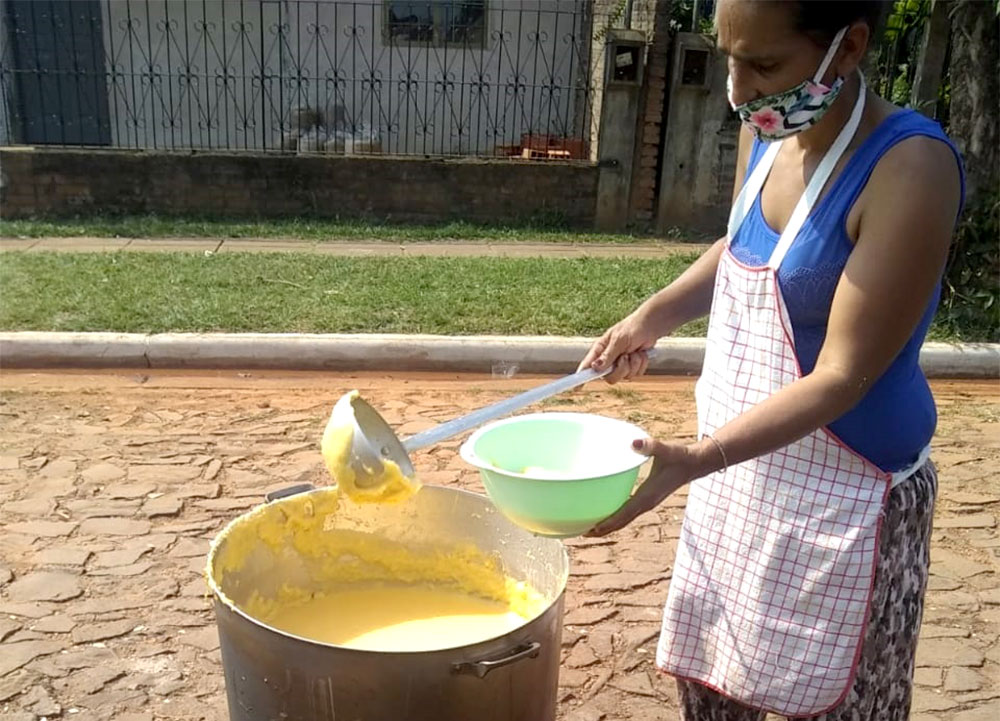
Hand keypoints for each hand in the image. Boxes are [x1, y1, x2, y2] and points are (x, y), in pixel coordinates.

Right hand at [577, 312, 657, 384]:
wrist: (650, 326)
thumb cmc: (632, 328)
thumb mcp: (619, 340)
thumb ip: (608, 355)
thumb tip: (595, 367)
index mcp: (600, 350)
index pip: (587, 366)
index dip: (581, 378)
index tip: (576, 388)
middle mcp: (608, 359)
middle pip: (609, 378)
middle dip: (621, 369)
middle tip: (625, 357)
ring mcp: (620, 364)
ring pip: (625, 376)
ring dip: (633, 364)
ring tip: (634, 351)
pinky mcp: (632, 367)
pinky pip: (636, 374)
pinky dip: (641, 364)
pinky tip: (641, 353)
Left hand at [585, 437, 704, 536]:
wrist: (695, 463)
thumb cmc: (680, 457)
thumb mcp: (665, 450)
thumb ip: (650, 446)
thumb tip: (634, 443)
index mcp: (647, 496)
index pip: (624, 514)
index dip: (608, 523)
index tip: (591, 529)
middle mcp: (645, 503)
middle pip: (621, 522)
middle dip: (602, 530)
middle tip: (581, 532)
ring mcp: (646, 503)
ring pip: (624, 520)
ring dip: (608, 525)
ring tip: (588, 527)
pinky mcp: (646, 499)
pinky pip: (628, 512)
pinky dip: (615, 516)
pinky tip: (605, 511)